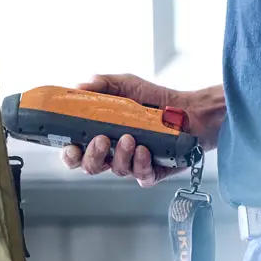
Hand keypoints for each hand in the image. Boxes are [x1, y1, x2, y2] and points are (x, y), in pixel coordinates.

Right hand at [63, 74, 225, 188]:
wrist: (191, 110)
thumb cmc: (156, 99)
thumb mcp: (126, 85)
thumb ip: (101, 84)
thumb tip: (79, 85)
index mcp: (102, 134)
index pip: (76, 150)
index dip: (69, 153)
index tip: (70, 146)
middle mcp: (114, 153)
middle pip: (91, 167)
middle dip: (92, 156)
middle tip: (101, 140)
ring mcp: (133, 164)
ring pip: (117, 170)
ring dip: (121, 154)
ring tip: (129, 138)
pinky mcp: (153, 172)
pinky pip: (141, 176)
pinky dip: (141, 163)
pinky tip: (145, 150)